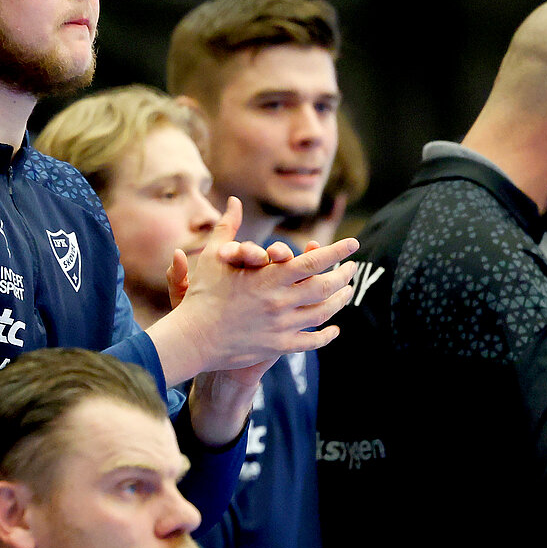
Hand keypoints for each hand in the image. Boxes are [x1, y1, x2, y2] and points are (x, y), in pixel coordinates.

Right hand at [148, 198, 357, 386]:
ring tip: (348, 292)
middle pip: (325, 287)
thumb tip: (234, 201)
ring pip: (323, 313)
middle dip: (344, 276)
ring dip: (340, 301)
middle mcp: (280, 302)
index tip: (354, 243)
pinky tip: (334, 330)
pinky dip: (326, 335)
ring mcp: (281, 326)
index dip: (337, 252)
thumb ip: (227, 227)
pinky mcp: (276, 346)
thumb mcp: (213, 257)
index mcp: (268, 278)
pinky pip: (310, 342)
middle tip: (353, 269)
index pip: (313, 262)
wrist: (192, 338)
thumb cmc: (201, 295)